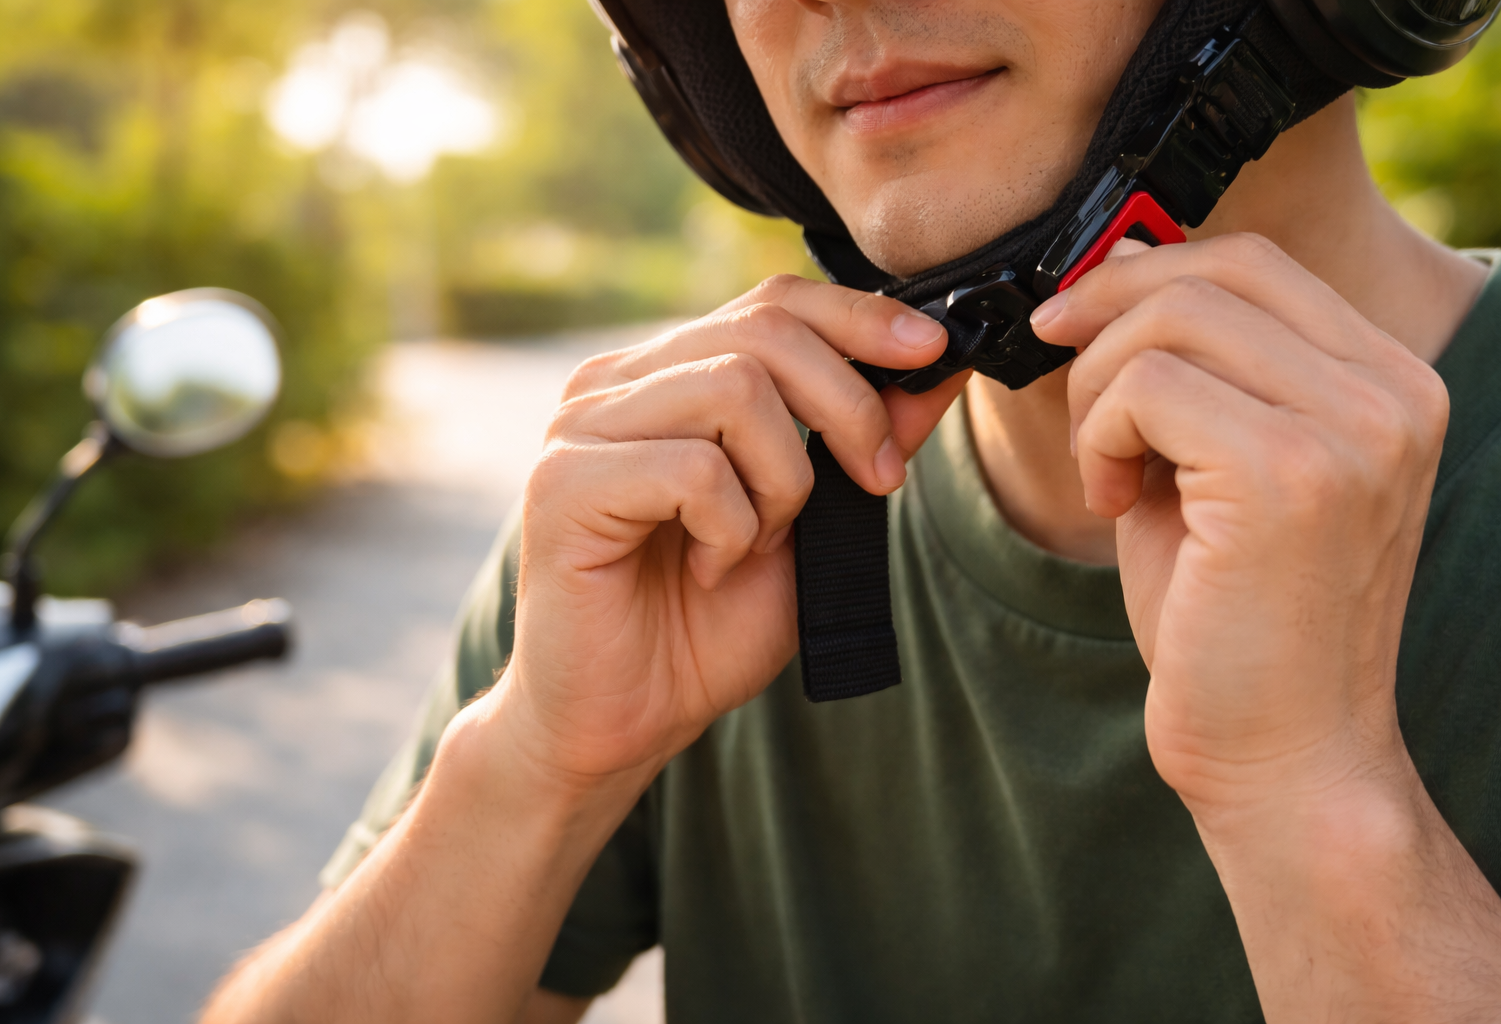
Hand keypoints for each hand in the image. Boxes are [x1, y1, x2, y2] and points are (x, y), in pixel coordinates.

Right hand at [482, 275, 968, 787]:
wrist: (622, 721)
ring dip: (783, 481)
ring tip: (757, 543)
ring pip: (735, 390)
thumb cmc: (704, 627)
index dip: (860, 316)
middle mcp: (614, 383)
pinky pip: (693, 469)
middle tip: (876, 481)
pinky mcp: (563, 484)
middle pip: (764, 332)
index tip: (932, 349)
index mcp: (667, 377)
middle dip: (848, 406)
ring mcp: (580, 427)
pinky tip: (707, 568)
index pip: (771, 302)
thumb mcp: (812, 528)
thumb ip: (861, 446)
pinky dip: (730, 528)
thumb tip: (937, 370)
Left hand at [1031, 233, 1449, 813]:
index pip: (1256, 264)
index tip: (1073, 323)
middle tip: (1061, 384)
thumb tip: (1109, 272)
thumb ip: (1189, 374)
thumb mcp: (1216, 470)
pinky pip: (1144, 388)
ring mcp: (1352, 429)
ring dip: (1097, 392)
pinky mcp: (1289, 474)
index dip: (1143, 274)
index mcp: (1389, 384)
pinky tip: (1114, 505)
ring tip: (1106, 473)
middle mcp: (1393, 393)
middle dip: (1103, 316)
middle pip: (1212, 273)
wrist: (1281, 754)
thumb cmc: (1235, 622)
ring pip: (1169, 321)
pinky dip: (1098, 438)